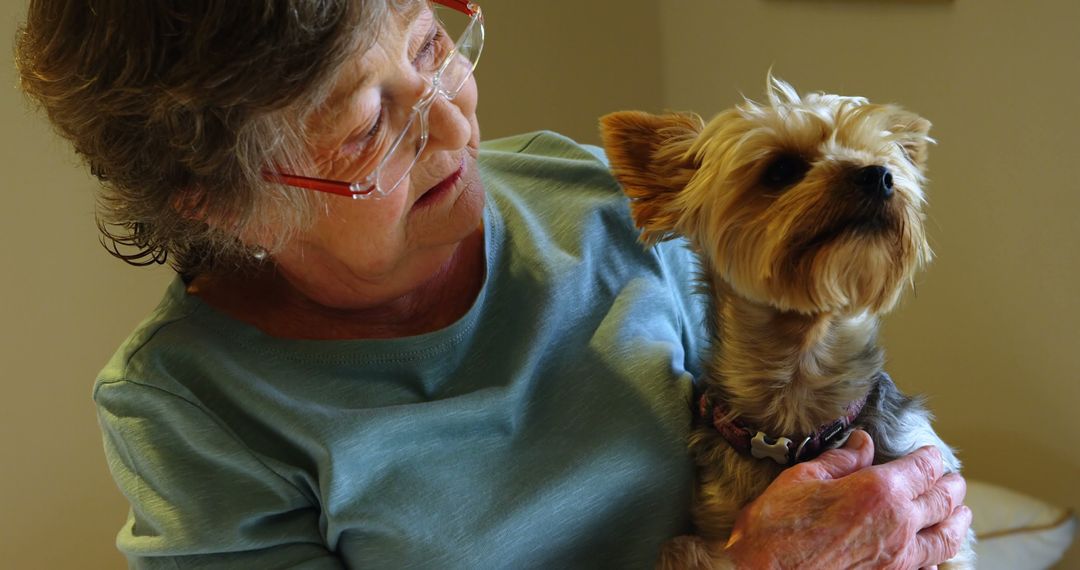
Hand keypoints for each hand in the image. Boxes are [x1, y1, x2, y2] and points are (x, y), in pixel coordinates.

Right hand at [724, 430, 970, 568]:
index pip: (921, 468)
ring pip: (944, 539)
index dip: (930, 457)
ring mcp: (897, 558)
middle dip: (951, 487)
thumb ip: (840, 460)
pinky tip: (935, 557)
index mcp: (878, 490)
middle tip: (954, 480)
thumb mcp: (803, 479)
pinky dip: (936, 560)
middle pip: (942, 501)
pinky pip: (925, 569)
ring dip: (957, 522)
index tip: (931, 453)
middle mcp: (897, 524)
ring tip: (962, 514)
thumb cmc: (776, 525)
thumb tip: (861, 443)